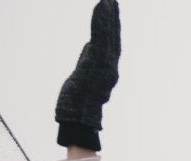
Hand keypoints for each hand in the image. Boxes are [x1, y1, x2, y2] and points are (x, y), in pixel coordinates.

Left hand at [54, 0, 120, 147]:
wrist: (78, 119)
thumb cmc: (78, 104)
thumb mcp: (83, 77)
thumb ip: (89, 60)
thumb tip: (91, 46)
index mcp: (107, 70)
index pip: (110, 44)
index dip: (111, 27)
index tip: (110, 11)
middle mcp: (110, 67)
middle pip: (112, 37)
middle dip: (112, 18)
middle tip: (111, 1)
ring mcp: (105, 65)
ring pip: (107, 36)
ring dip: (107, 17)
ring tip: (106, 1)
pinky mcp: (97, 63)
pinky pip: (99, 38)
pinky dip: (100, 23)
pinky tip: (99, 10)